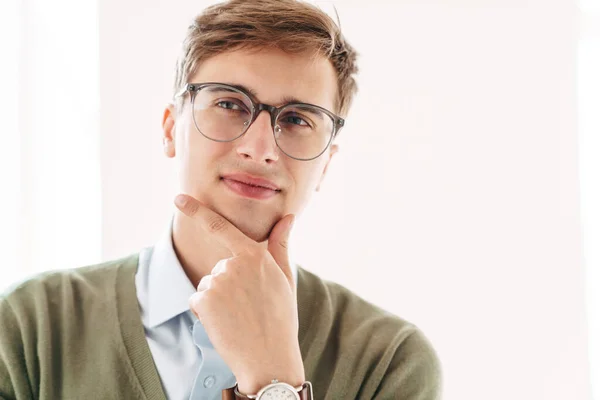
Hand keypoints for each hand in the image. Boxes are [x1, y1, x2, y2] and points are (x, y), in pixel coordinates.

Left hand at [175, 194, 304, 393]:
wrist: (268, 358)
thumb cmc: (281, 318)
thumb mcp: (285, 279)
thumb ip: (280, 245)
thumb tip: (288, 217)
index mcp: (254, 255)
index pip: (221, 227)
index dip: (197, 211)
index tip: (179, 198)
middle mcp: (233, 264)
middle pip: (219, 268)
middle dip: (228, 284)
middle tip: (249, 306)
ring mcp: (217, 281)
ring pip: (208, 286)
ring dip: (218, 300)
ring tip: (239, 317)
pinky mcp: (204, 300)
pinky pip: (198, 301)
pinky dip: (206, 313)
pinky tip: (225, 323)